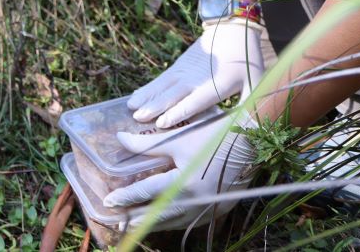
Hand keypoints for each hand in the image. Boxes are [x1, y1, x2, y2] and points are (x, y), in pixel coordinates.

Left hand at [103, 112, 256, 231]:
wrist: (252, 142)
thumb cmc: (213, 136)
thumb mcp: (176, 139)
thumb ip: (145, 144)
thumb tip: (119, 139)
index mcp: (184, 184)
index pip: (147, 193)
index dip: (126, 197)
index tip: (108, 201)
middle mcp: (196, 203)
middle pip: (158, 216)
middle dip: (135, 219)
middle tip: (115, 223)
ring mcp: (209, 210)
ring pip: (174, 222)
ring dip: (153, 223)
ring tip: (132, 224)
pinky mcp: (218, 211)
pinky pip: (190, 222)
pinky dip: (173, 221)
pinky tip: (163, 219)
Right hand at [129, 18, 262, 127]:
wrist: (230, 28)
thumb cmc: (245, 60)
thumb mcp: (255, 82)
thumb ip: (250, 104)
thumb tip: (248, 126)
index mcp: (215, 85)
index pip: (193, 101)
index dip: (177, 112)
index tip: (162, 123)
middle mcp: (195, 78)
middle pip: (172, 94)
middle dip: (155, 106)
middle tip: (138, 117)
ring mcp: (184, 70)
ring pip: (162, 86)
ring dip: (146, 97)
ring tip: (131, 107)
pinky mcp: (178, 66)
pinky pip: (160, 79)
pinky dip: (147, 88)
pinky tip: (136, 95)